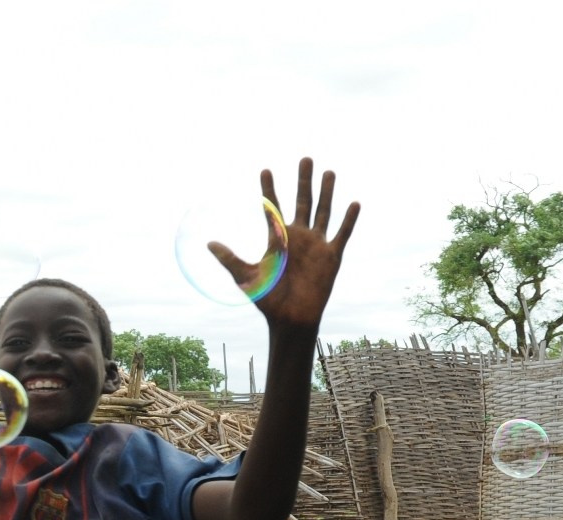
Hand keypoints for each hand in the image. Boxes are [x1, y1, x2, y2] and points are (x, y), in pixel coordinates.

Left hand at [208, 157, 359, 331]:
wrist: (291, 318)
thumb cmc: (268, 300)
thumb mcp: (245, 276)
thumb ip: (229, 259)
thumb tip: (208, 244)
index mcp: (277, 239)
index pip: (272, 207)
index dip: (269, 189)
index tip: (265, 169)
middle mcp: (298, 237)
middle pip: (302, 201)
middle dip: (303, 180)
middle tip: (305, 158)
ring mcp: (316, 245)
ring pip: (323, 211)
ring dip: (326, 192)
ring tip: (328, 171)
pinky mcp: (331, 256)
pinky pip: (342, 233)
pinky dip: (349, 219)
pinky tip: (354, 202)